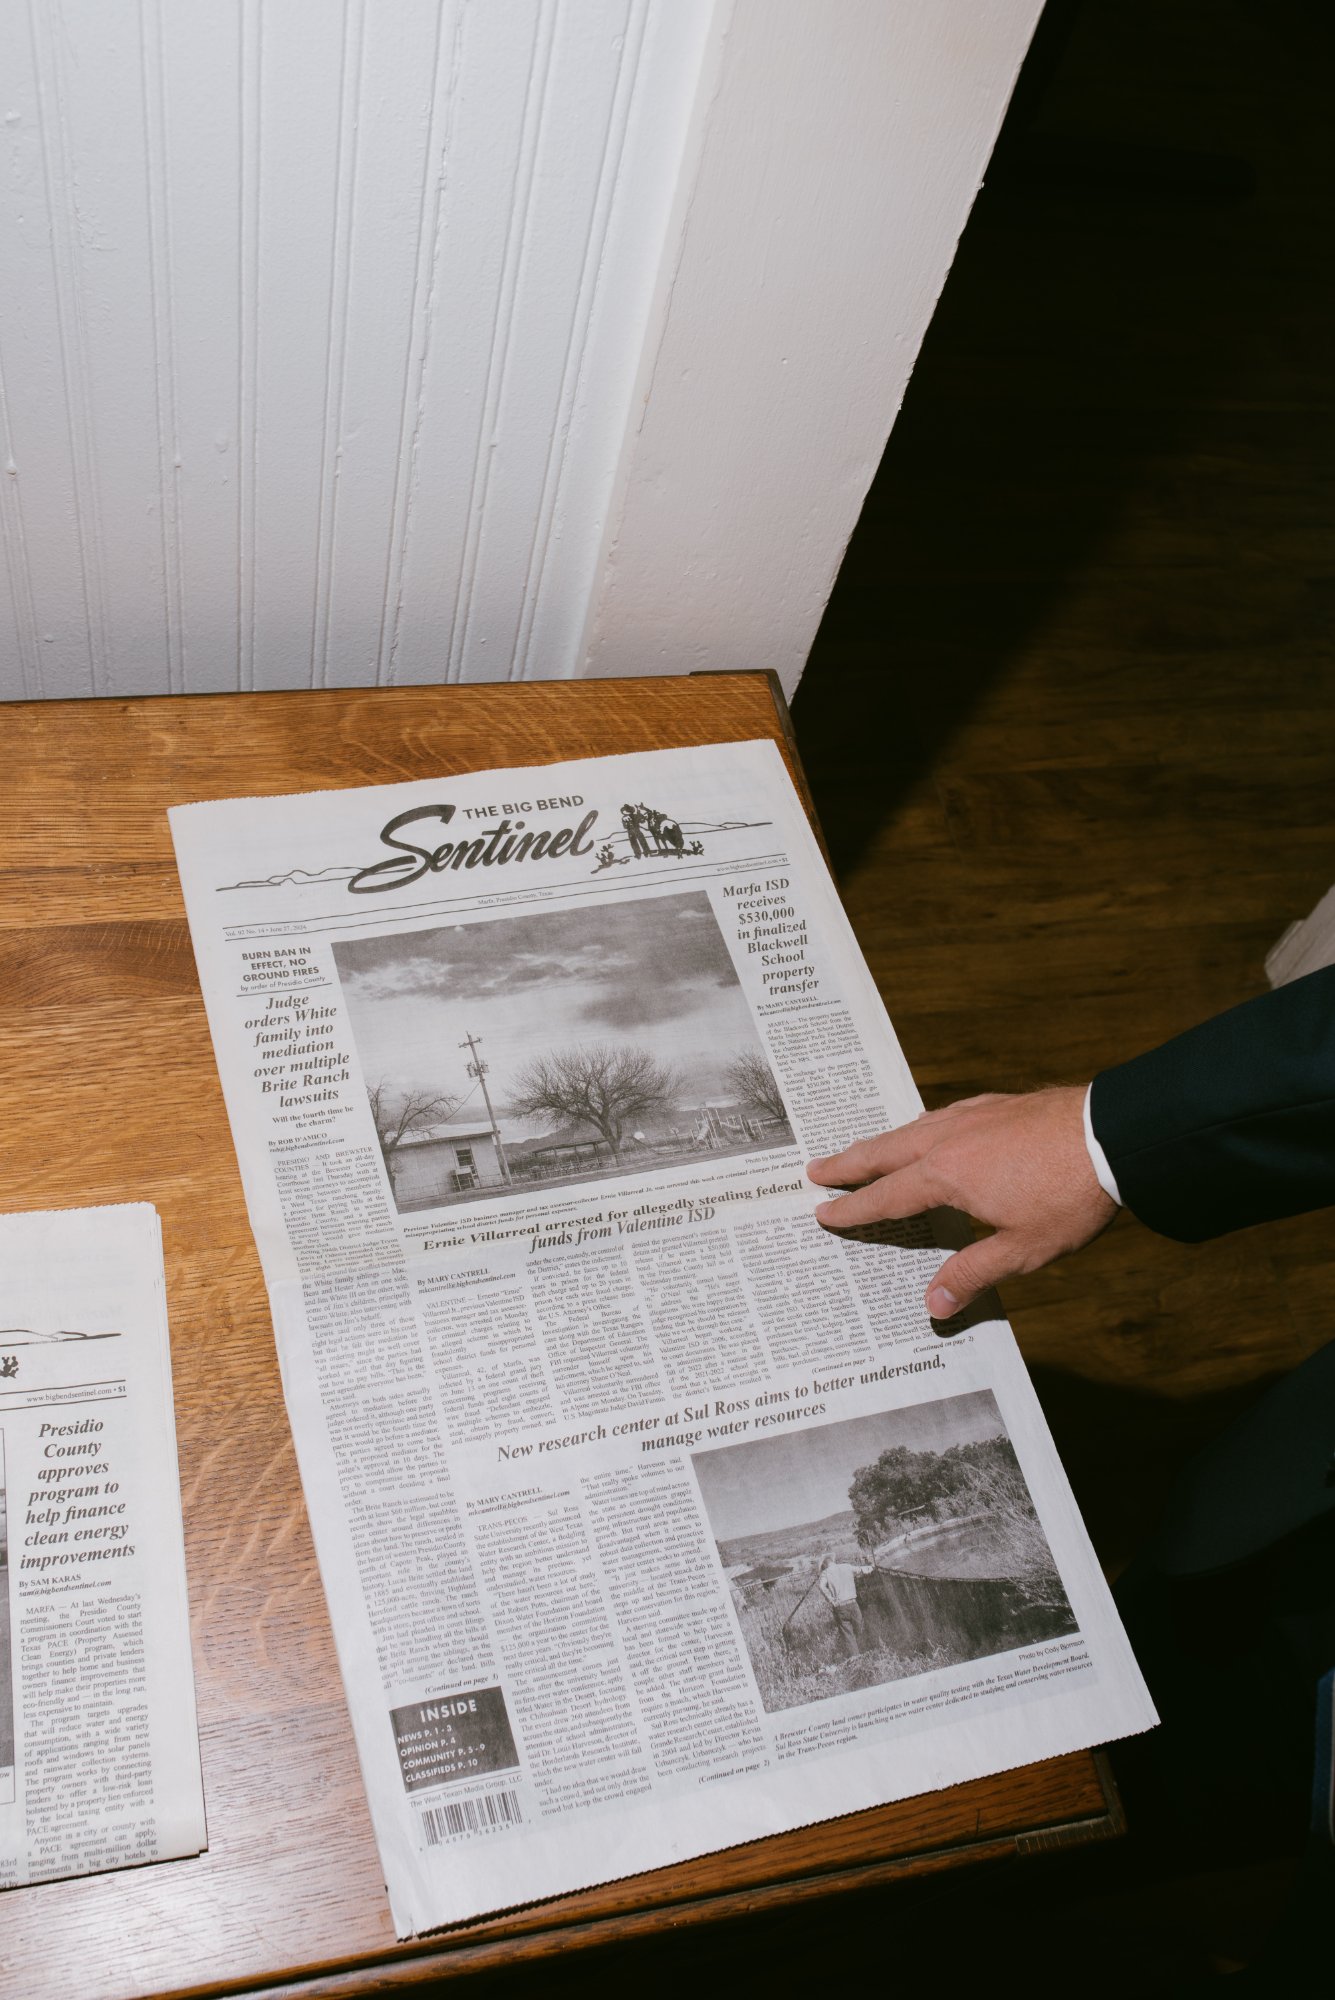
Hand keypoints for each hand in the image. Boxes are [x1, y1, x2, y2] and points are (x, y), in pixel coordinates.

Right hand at [807, 1087, 1116, 1317]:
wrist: (1112, 1135)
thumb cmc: (1069, 1196)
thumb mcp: (1022, 1248)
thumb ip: (973, 1274)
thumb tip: (934, 1306)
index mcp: (946, 1175)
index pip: (886, 1197)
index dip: (853, 1209)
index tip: (823, 1212)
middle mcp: (948, 1139)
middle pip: (885, 1152)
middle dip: (849, 1163)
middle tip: (815, 1168)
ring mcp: (972, 1117)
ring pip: (911, 1128)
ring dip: (881, 1142)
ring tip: (864, 1150)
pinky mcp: (997, 1105)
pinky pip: (941, 1115)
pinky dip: (919, 1126)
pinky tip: (928, 1128)